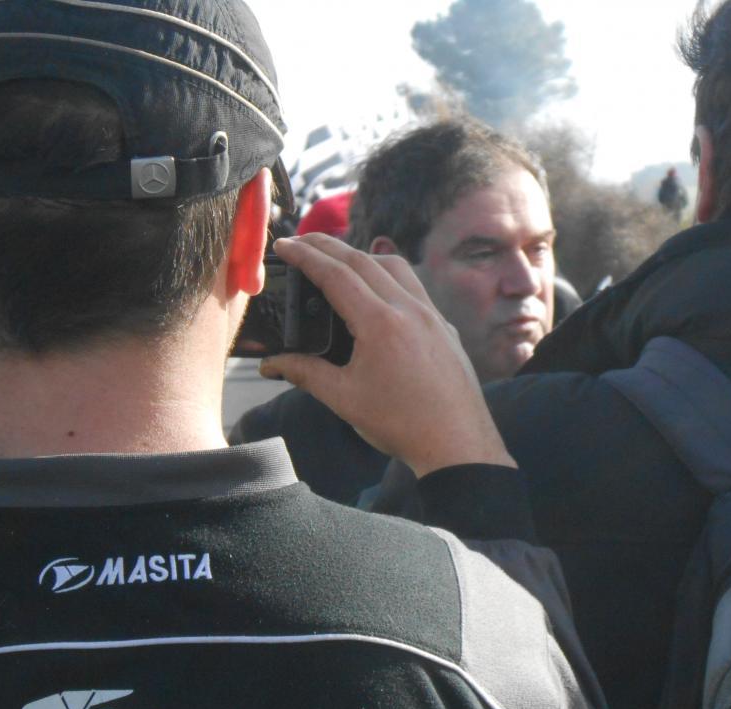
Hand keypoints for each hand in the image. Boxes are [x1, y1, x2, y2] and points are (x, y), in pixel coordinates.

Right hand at [260, 234, 515, 477]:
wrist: (458, 445)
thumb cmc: (402, 425)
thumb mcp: (344, 399)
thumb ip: (305, 373)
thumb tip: (272, 363)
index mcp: (381, 323)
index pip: (336, 274)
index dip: (306, 255)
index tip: (284, 244)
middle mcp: (410, 309)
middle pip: (363, 260)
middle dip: (328, 246)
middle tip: (301, 241)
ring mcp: (432, 315)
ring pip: (395, 267)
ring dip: (362, 256)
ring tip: (337, 260)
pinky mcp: (445, 327)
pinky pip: (415, 287)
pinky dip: (390, 276)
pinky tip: (378, 291)